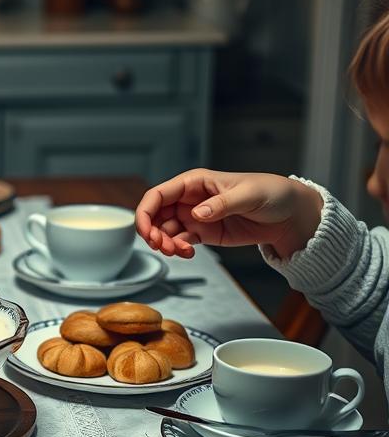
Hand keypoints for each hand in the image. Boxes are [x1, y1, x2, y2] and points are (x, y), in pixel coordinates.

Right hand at [135, 168, 323, 259]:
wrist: (290, 215)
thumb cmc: (272, 193)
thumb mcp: (248, 195)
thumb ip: (221, 204)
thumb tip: (196, 214)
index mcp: (195, 182)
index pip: (158, 194)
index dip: (145, 212)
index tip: (146, 231)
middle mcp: (190, 199)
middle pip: (156, 215)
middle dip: (152, 232)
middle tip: (162, 246)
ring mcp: (195, 217)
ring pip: (165, 231)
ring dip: (165, 244)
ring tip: (178, 252)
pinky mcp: (203, 233)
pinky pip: (180, 242)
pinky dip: (178, 250)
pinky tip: (188, 254)